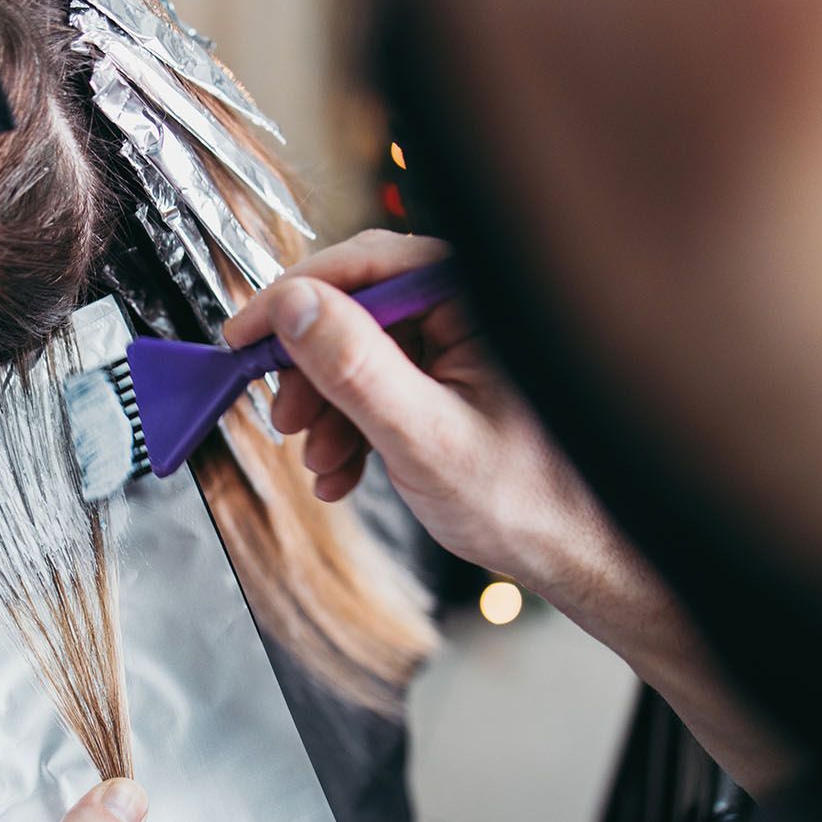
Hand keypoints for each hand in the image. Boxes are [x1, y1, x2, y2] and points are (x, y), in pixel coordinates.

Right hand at [228, 231, 790, 791]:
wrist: (582, 556)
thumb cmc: (530, 503)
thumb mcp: (423, 436)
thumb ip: (356, 366)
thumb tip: (294, 305)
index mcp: (479, 298)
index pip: (365, 265)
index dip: (291, 299)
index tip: (240, 337)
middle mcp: (474, 308)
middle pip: (357, 309)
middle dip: (310, 370)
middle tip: (282, 417)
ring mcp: (465, 344)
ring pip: (364, 352)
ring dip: (328, 408)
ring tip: (319, 463)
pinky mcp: (458, 378)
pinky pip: (385, 383)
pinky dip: (353, 426)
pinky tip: (343, 471)